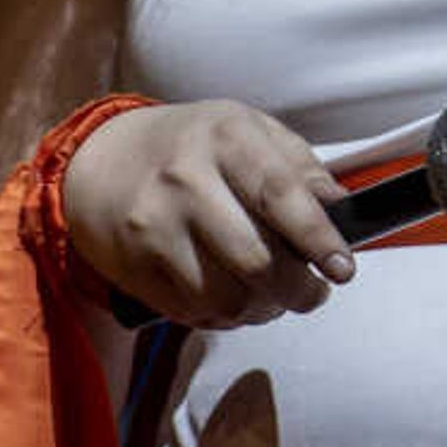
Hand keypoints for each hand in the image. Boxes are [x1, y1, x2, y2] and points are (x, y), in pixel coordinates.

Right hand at [61, 100, 355, 327]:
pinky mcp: (133, 266)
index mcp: (226, 138)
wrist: (103, 159)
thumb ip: (301, 167)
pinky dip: (223, 316)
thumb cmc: (192, 145)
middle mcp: (185, 180)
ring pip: (226, 297)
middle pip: (256, 260)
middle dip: (298, 290)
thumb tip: (341, 209)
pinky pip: (192, 313)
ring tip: (269, 294)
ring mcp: (154, 225)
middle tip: (311, 292)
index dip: (318, 238)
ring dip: (261, 309)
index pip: (280, 195)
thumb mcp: (251, 130)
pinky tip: (229, 295)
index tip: (343, 269)